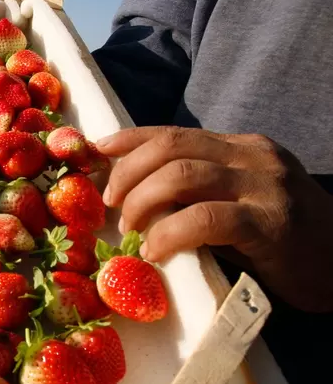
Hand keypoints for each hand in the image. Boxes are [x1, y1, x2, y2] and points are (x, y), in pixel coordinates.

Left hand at [97, 126, 332, 311]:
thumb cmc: (284, 239)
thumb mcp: (240, 202)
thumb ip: (199, 192)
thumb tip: (136, 198)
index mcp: (241, 148)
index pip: (175, 133)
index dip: (131, 139)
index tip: (98, 150)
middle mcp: (252, 157)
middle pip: (172, 148)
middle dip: (129, 173)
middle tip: (112, 204)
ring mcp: (263, 187)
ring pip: (183, 175)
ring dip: (144, 202)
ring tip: (131, 230)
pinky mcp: (270, 224)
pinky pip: (205, 219)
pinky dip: (170, 233)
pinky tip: (155, 251)